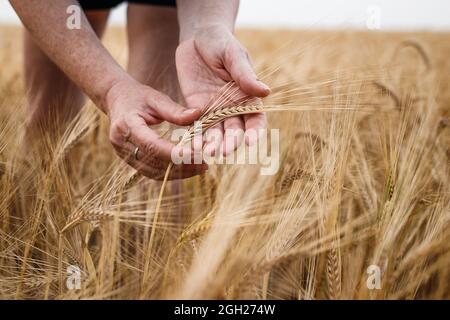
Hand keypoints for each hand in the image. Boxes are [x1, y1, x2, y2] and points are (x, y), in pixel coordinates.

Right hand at [105, 79, 206, 179]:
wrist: (115, 99)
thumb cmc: (138, 96)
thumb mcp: (156, 98)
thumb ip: (175, 110)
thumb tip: (197, 114)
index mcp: (127, 124)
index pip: (152, 145)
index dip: (174, 153)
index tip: (196, 155)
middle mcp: (121, 142)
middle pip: (153, 161)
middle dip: (181, 165)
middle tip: (204, 164)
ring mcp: (122, 153)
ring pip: (152, 171)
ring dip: (178, 173)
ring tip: (200, 168)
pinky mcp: (128, 159)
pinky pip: (150, 172)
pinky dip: (169, 172)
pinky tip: (187, 169)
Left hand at [176, 24, 270, 155]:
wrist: (196, 37)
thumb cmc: (220, 41)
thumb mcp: (233, 54)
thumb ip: (245, 74)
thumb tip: (265, 91)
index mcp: (247, 96)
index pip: (255, 119)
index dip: (255, 132)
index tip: (251, 142)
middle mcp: (232, 107)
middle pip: (235, 130)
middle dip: (231, 142)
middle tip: (224, 152)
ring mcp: (214, 110)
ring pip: (216, 132)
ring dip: (213, 144)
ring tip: (207, 152)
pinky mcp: (196, 109)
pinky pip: (197, 126)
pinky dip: (195, 137)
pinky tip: (191, 145)